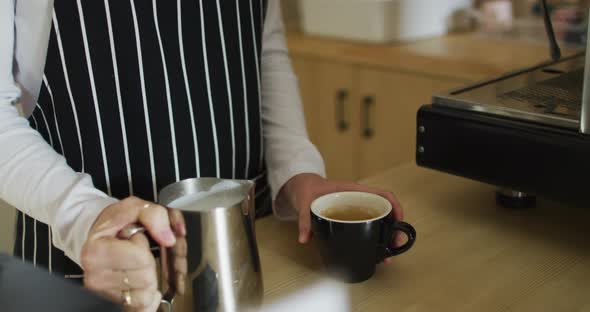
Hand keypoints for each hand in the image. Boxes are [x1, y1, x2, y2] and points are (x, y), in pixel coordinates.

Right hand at [81, 196, 184, 310]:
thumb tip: (169, 238)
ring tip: (139, 266)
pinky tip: (140, 284)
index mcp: (96, 251)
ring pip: (147, 294)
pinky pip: (144, 307)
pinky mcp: (114, 305)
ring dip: (151, 279)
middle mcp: (95, 277)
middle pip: (146, 277)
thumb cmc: (117, 224)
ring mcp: (103, 294)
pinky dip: (149, 295)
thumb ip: (154, 216)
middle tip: (140, 253)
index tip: (135, 238)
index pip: (139, 257)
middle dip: (151, 263)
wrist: (101, 236)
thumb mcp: (135, 207)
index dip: (144, 245)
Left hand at [280, 173, 403, 262]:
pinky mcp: (350, 219)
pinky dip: (373, 238)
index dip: (394, 206)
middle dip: (393, 228)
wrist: (300, 187)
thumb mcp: (304, 201)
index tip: (398, 220)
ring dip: (385, 236)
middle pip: (384, 211)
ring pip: (377, 221)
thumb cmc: (307, 188)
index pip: (381, 194)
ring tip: (387, 254)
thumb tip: (304, 238)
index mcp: (352, 191)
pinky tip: (374, 251)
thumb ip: (305, 218)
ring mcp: (355, 210)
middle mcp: (358, 200)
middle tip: (395, 244)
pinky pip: (366, 226)